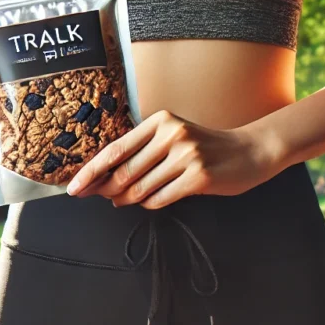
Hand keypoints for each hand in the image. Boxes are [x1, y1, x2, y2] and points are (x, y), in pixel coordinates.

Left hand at [65, 110, 282, 208]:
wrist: (250, 151)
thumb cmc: (204, 147)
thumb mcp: (172, 138)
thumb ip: (142, 152)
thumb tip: (102, 178)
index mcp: (160, 121)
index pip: (115, 149)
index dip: (91, 171)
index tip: (73, 187)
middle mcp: (172, 134)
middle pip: (123, 172)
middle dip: (104, 189)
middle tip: (98, 197)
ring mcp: (187, 155)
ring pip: (140, 188)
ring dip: (126, 199)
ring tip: (122, 200)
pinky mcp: (199, 177)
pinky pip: (160, 198)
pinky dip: (149, 204)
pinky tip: (149, 201)